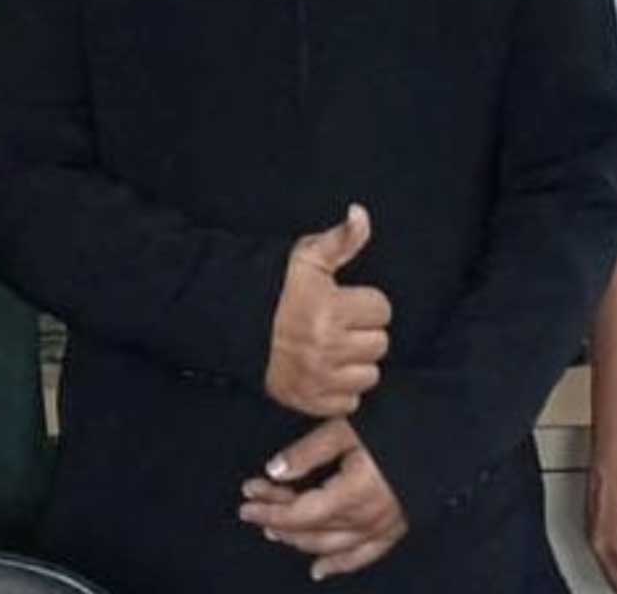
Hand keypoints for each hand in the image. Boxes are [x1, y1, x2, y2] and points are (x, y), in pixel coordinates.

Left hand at [240, 417, 408, 580]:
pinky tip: (319, 570)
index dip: (270, 509)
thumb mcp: (346, 428)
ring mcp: (382, 528)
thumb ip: (308, 452)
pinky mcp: (395, 530)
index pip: (300, 512)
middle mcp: (366, 518)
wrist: (442, 435)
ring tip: (275, 531)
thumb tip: (274, 470)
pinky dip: (339, 565)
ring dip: (299, 540)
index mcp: (352, 493)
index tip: (246, 501)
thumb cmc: (395, 424)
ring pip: (331, 546)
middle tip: (255, 503)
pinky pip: (363, 556)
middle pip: (311, 529)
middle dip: (277, 518)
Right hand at [266, 204, 391, 416]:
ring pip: (369, 375)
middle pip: (379, 344)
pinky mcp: (308, 400)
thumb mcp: (307, 257)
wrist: (234, 324)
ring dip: (357, 362)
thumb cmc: (275, 288)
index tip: (346, 301)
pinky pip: (349, 402)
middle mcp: (327, 347)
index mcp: (330, 309)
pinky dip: (342, 389)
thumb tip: (361, 214)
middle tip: (341, 325)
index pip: (381, 310)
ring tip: (336, 348)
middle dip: (363, 332)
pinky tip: (327, 370)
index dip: (366, 303)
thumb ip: (341, 239)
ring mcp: (318, 378)